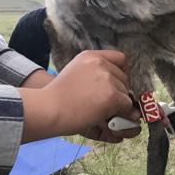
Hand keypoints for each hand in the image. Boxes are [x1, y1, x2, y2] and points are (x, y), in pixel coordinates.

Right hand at [19, 51, 140, 142]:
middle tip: (106, 104)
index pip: (120, 58)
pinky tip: (108, 117)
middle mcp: (100, 64)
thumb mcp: (75, 74)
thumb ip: (95, 76)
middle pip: (124, 78)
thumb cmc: (56, 98)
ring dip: (119, 104)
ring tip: (102, 112)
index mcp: (90, 56)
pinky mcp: (112, 96)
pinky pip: (127, 106)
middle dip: (119, 91)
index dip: (122, 72)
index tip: (118, 84)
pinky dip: (122, 114)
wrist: (48, 109)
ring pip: (126, 93)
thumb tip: (119, 91)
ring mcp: (107, 79)